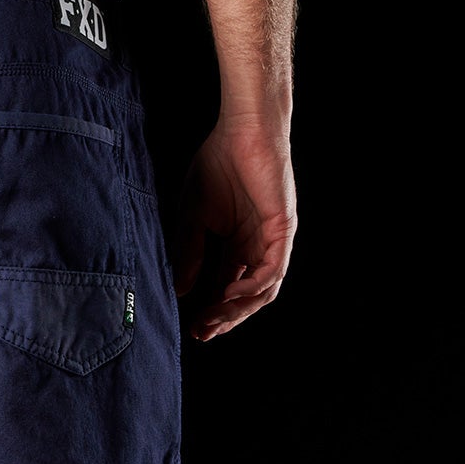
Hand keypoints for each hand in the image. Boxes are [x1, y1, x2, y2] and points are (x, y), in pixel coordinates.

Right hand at [172, 119, 296, 341]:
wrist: (241, 130)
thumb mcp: (194, 217)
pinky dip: (252, 285)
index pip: (228, 289)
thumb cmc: (217, 164)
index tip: (193, 329)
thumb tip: (181, 291)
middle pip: (247, 297)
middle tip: (202, 333)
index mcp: (239, 245)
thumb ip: (189, 254)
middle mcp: (258, 247)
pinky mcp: (282, 229)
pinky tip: (229, 293)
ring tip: (213, 319)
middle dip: (224, 319)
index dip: (212, 312)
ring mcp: (273, 240)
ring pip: (262, 290)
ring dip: (238, 309)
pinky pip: (272, 269)